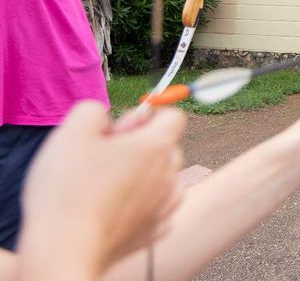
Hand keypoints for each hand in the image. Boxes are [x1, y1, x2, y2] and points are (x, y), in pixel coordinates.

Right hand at [17, 101, 185, 277]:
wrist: (64, 250)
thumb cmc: (67, 189)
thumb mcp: (72, 131)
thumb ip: (94, 111)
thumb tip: (105, 118)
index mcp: (155, 146)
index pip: (173, 115)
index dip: (147, 115)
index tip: (121, 128)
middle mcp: (170, 174)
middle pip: (168, 146)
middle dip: (142, 144)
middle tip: (105, 156)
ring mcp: (166, 205)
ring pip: (165, 177)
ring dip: (144, 175)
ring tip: (108, 184)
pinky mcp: (156, 230)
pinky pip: (158, 207)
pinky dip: (142, 204)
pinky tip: (114, 208)